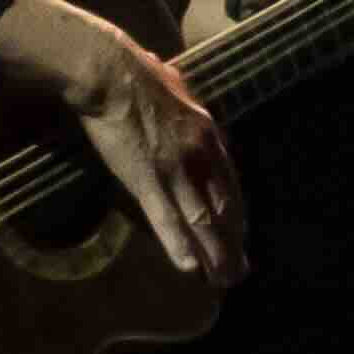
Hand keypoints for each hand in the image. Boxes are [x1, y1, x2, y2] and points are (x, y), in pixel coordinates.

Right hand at [50, 9, 245, 282]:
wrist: (112, 73)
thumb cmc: (138, 76)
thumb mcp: (178, 90)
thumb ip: (186, 105)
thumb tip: (183, 96)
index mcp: (210, 136)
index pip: (231, 186)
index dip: (236, 216)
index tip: (241, 237)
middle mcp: (202, 157)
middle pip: (224, 209)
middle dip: (233, 244)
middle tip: (240, 272)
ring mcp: (177, 170)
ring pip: (202, 221)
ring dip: (215, 255)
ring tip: (223, 281)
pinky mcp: (147, 179)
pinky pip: (167, 220)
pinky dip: (181, 246)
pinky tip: (191, 268)